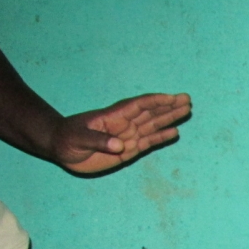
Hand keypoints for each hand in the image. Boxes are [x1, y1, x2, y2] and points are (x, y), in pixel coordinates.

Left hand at [52, 93, 190, 173]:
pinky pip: (148, 142)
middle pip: (150, 113)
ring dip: (169, 118)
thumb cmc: (66, 139)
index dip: (155, 101)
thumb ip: (99, 141)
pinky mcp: (128, 150)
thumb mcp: (77, 138)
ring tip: (186, 111)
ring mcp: (128, 136)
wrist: (61, 148)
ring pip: (153, 125)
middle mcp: (124, 124)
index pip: (138, 106)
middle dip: (169, 106)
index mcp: (112, 117)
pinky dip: (161, 137)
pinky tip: (174, 132)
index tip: (172, 98)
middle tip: (187, 100)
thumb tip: (120, 146)